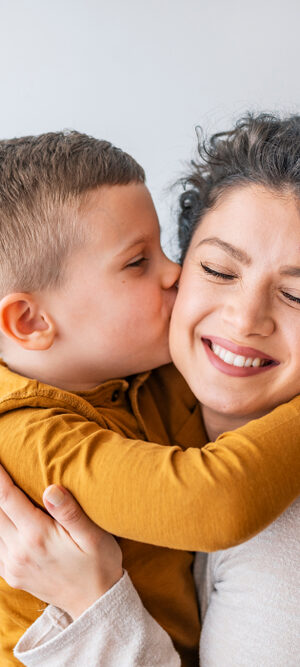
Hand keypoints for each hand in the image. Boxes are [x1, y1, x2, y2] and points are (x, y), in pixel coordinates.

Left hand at [0, 464, 122, 618]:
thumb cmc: (99, 564)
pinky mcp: (12, 574)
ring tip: (0, 489)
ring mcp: (12, 565)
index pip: (7, 498)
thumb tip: (50, 489)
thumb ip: (70, 512)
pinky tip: (3, 517)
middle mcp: (19, 551)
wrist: (95, 604)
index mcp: (37, 536)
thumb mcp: (93, 537)